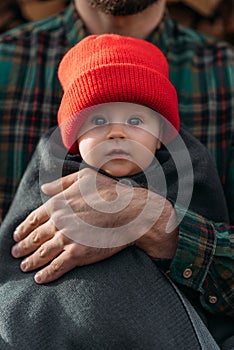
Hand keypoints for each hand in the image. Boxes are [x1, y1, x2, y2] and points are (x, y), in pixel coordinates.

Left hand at [11, 168, 177, 283]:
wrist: (131, 212)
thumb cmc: (111, 193)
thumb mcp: (85, 179)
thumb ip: (61, 183)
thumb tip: (44, 188)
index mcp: (59, 203)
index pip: (34, 219)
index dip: (23, 228)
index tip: (18, 235)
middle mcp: (59, 221)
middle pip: (35, 237)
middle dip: (23, 246)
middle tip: (16, 253)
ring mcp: (67, 238)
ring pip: (43, 253)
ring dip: (31, 262)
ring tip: (24, 267)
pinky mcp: (78, 254)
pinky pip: (57, 266)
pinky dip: (47, 274)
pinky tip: (40, 278)